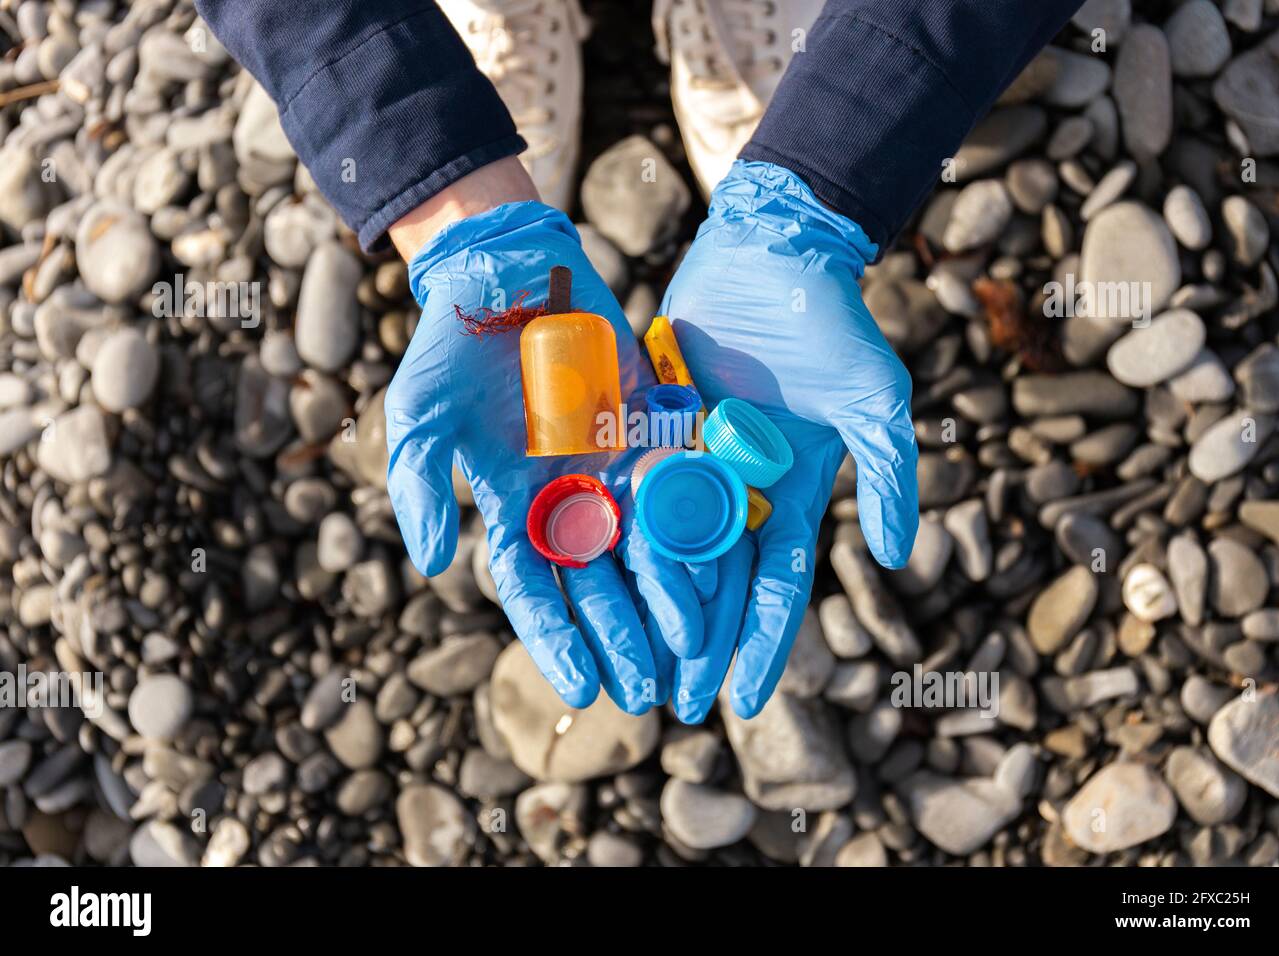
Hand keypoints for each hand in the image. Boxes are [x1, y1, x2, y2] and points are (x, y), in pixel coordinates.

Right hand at [385, 163, 702, 713]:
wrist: (508, 266)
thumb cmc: (453, 342)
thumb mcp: (421, 414)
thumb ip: (422, 487)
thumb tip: (436, 566)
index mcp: (513, 503)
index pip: (536, 588)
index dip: (557, 638)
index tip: (585, 686)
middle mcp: (569, 495)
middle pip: (600, 583)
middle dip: (622, 639)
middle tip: (649, 695)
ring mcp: (615, 465)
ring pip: (649, 547)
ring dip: (668, 601)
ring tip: (694, 652)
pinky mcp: (657, 428)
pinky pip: (686, 487)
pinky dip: (703, 529)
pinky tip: (727, 572)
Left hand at [660, 160, 918, 722]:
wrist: (771, 251)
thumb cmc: (831, 325)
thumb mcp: (874, 404)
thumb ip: (890, 477)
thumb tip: (893, 560)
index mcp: (790, 490)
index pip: (776, 585)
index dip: (762, 644)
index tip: (744, 703)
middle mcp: (736, 486)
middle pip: (713, 581)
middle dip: (697, 645)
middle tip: (671, 706)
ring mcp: (689, 459)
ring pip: (662, 547)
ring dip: (647, 604)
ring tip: (626, 661)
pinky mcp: (649, 426)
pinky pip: (626, 488)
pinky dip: (611, 534)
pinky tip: (584, 579)